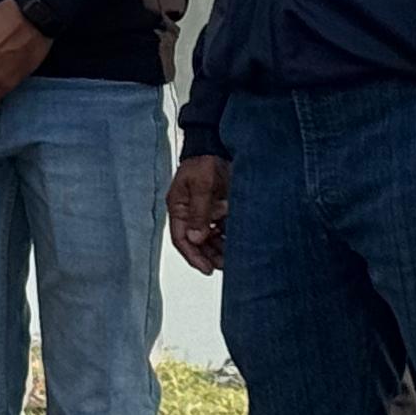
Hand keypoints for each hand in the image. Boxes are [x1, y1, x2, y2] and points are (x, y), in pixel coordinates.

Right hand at [166, 154, 228, 275]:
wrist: (216, 146)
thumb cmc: (203, 162)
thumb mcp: (200, 186)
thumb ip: (199, 213)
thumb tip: (195, 238)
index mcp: (178, 208)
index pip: (181, 238)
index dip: (193, 256)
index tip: (207, 268)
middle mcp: (189, 213)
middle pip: (196, 242)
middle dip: (209, 255)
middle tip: (224, 266)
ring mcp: (203, 212)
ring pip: (209, 238)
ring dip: (219, 248)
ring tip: (233, 258)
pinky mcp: (216, 209)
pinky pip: (220, 229)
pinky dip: (227, 237)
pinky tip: (237, 243)